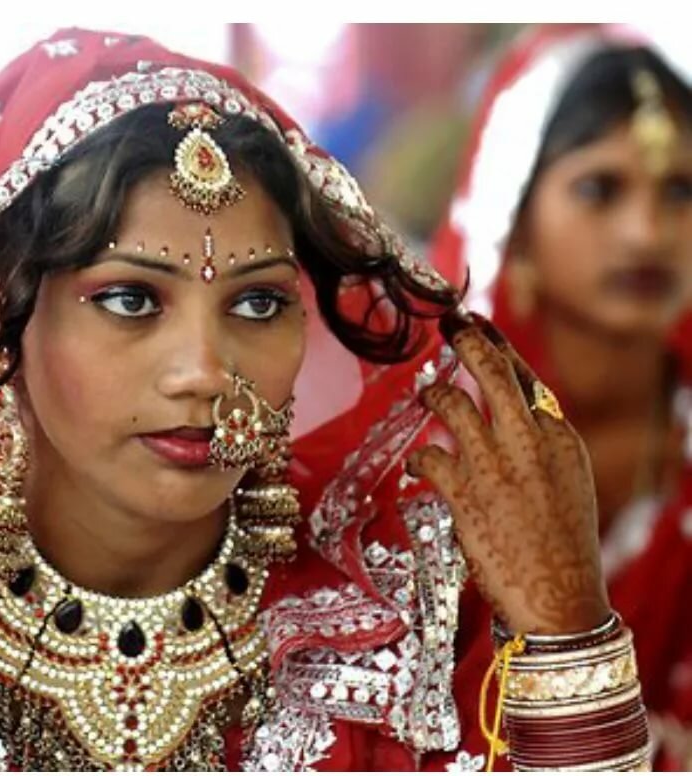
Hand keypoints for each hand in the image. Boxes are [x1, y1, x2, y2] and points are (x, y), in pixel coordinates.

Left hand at [408, 312, 609, 633]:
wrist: (561, 599)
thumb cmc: (563, 546)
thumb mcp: (568, 483)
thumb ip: (541, 445)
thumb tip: (513, 415)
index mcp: (560, 438)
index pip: (525, 377)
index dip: (496, 346)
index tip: (476, 325)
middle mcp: (530, 443)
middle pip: (493, 373)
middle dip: (466, 341)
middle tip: (446, 325)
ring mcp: (496, 466)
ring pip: (453, 404)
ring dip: (432, 394)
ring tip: (424, 394)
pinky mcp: (465, 494)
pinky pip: (429, 455)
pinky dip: (419, 457)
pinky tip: (417, 466)